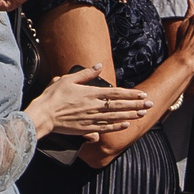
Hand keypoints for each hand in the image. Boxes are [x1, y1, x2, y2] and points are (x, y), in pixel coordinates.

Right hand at [24, 64, 152, 140]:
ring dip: (131, 115)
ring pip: (116, 117)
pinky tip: (126, 125)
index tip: (142, 94)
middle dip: (136, 105)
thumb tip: (99, 65)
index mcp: (91, 93)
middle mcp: (94, 106)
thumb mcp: (67, 79)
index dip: (131, 94)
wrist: (43, 115)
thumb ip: (85, 74)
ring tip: (142, 114)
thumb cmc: (53, 97)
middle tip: (150, 104)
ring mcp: (92, 118)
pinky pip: (105, 128)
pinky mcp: (87, 128)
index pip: (116, 93)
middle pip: (120, 105)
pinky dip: (117, 126)